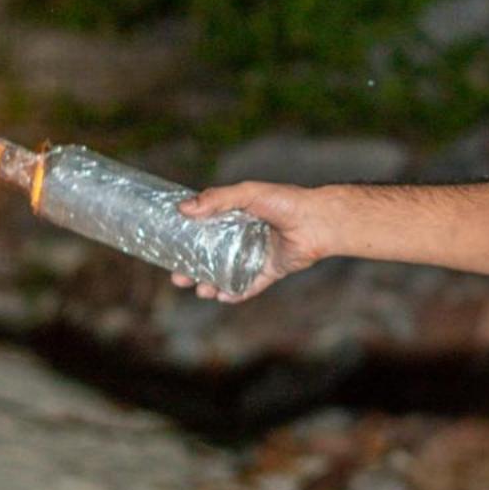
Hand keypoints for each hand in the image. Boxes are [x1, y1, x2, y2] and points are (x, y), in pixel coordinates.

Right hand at [169, 180, 323, 302]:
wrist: (320, 220)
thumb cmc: (286, 201)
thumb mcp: (249, 193)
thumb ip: (218, 199)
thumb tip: (184, 208)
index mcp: (235, 216)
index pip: (203, 230)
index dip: (186, 242)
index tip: (168, 251)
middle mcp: (243, 236)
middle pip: (210, 256)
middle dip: (192, 270)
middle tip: (178, 278)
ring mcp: (255, 255)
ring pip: (226, 274)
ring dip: (210, 284)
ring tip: (202, 289)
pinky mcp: (270, 270)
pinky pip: (249, 286)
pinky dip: (236, 293)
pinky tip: (223, 296)